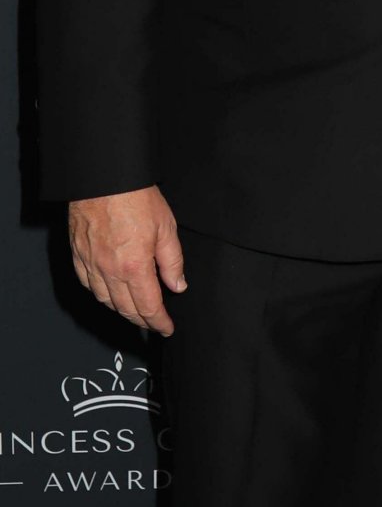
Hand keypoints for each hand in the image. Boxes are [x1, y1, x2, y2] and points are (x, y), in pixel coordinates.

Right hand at [67, 185, 185, 335]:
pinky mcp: (78, 256)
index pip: (148, 306)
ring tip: (135, 312)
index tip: (166, 328)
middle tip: (154, 324)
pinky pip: (88, 285)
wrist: (104, 178)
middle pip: (126, 308)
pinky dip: (101, 295)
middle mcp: (109, 271)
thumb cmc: (136, 197)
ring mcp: (91, 265)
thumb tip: (177, 285)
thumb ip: (172, 261)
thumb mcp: (166, 227)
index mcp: (134, 266)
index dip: (159, 322)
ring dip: (122, 311)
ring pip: (105, 301)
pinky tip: (109, 295)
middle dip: (142, 320)